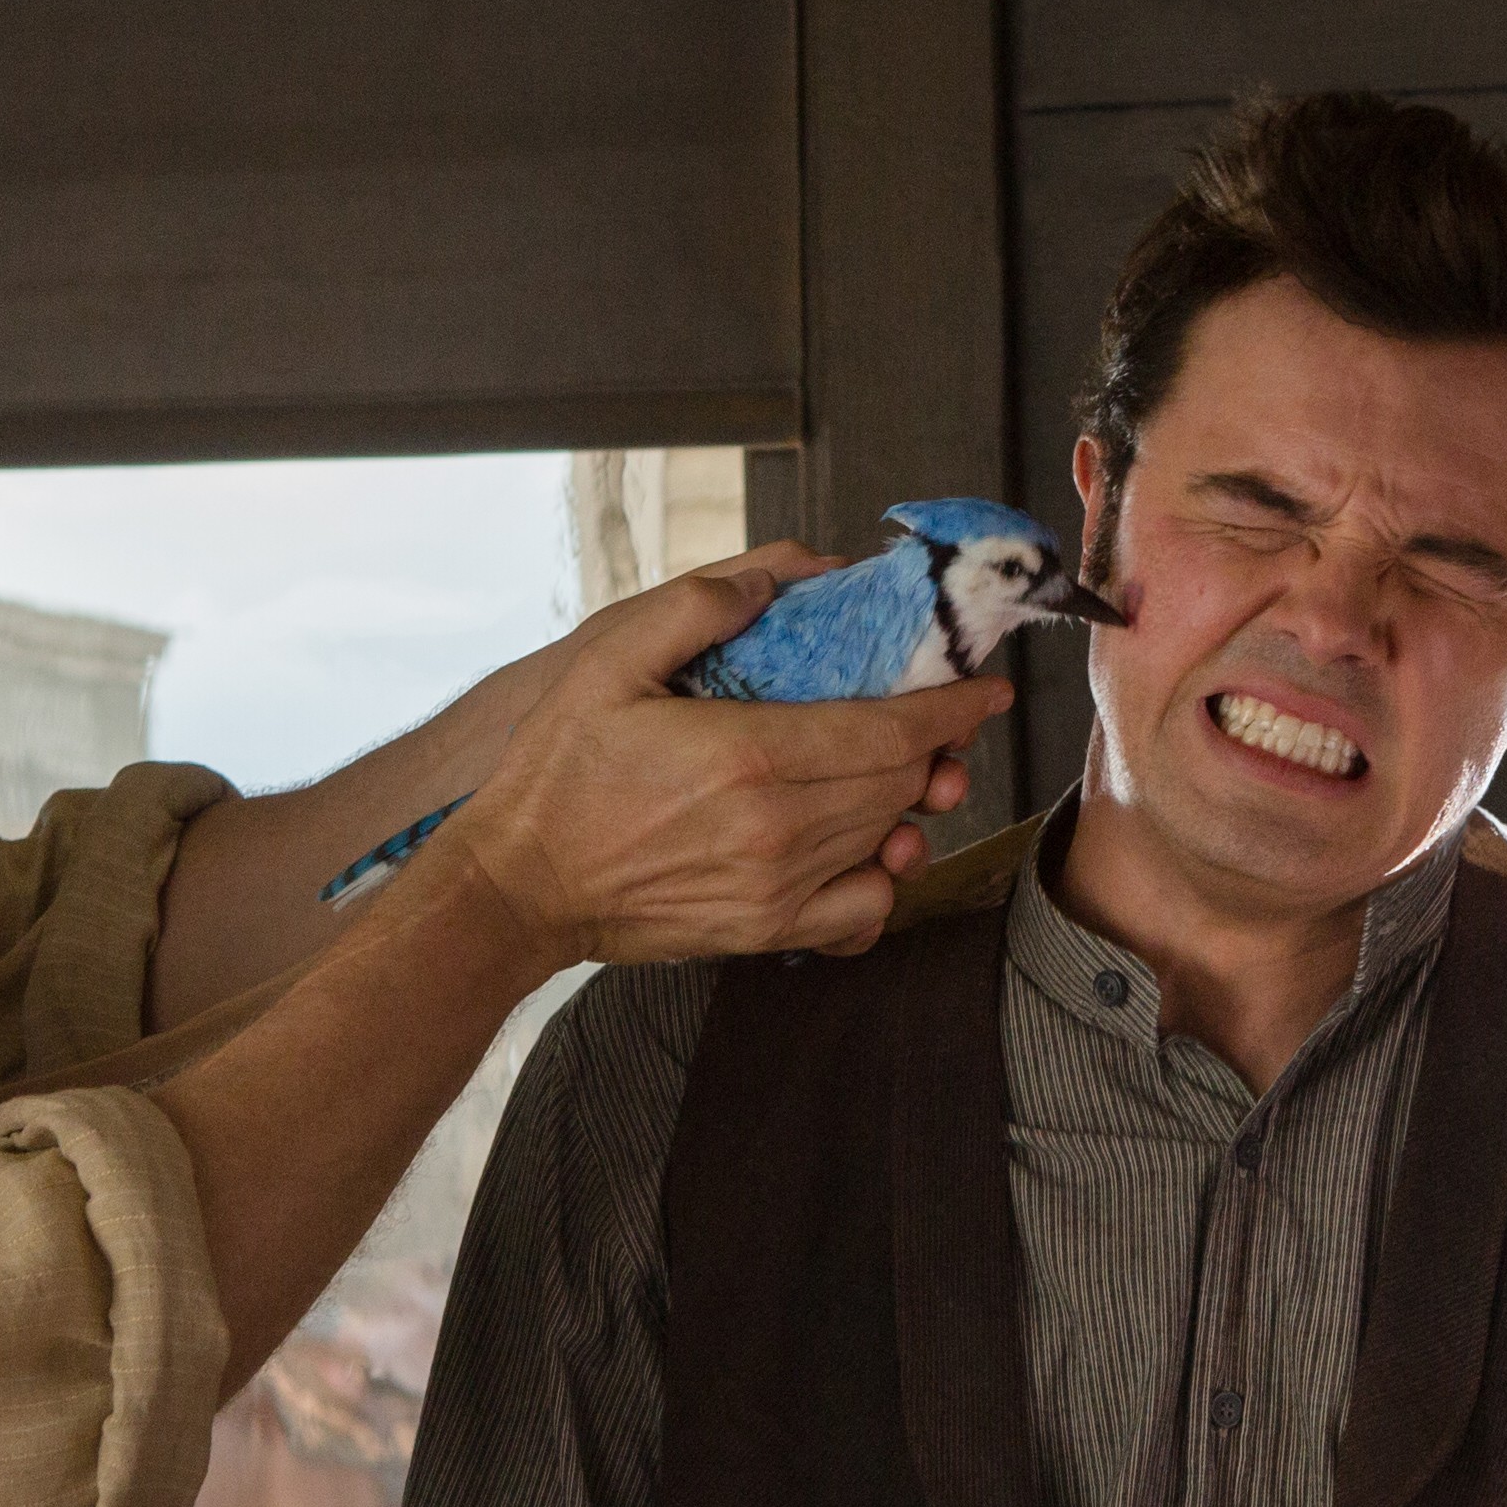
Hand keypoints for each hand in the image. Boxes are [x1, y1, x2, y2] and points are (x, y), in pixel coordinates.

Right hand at [446, 547, 1002, 966]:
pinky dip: (883, 875)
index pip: (894, 729)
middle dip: (935, 744)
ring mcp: (778, 886)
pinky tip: (866, 845)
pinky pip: (865, 908)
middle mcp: (779, 826)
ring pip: (889, 834)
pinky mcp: (767, 929)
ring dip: (911, 799)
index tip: (985, 688)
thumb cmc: (558, 771)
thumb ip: (700, 605)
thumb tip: (788, 577)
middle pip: (901, 779)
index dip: (954, 706)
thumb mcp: (610, 661)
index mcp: (752, 753)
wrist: (520, 885)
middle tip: (937, 717)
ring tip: (907, 770)